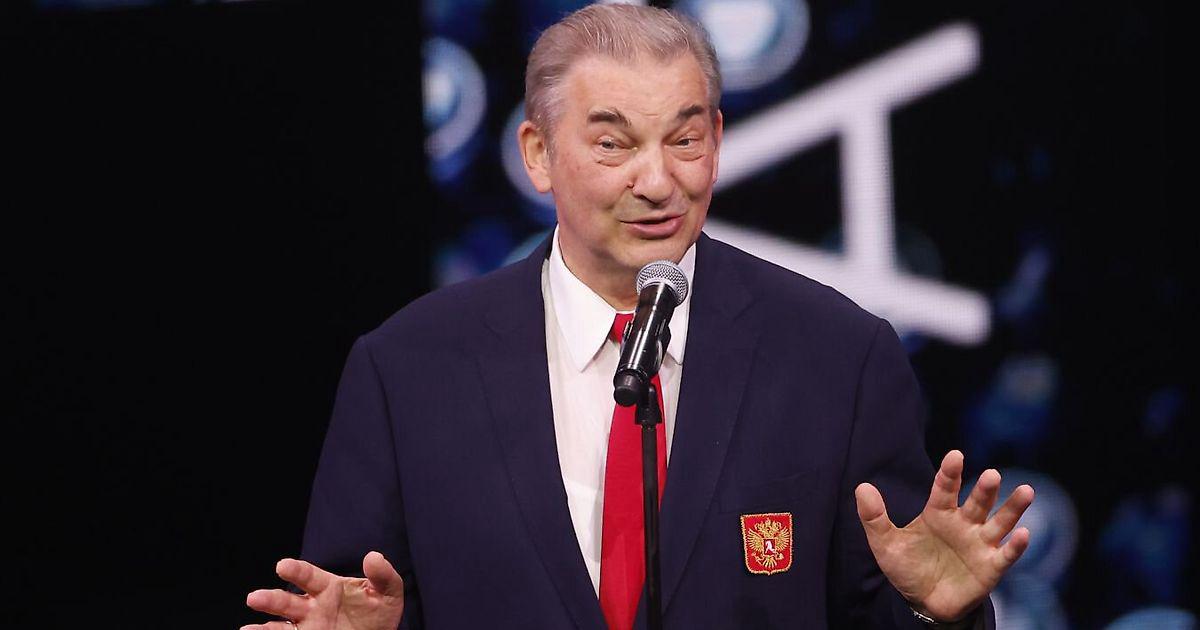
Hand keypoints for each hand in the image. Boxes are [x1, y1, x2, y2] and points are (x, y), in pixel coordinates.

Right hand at [242, 551, 404, 629]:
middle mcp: (312, 607)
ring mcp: (308, 627)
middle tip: (255, 598)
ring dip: (263, 628)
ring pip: (280, 626)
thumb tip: (374, 556)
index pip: (308, 576)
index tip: (283, 566)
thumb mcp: (389, 593)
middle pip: (287, 602)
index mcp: (328, 587)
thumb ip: (383, 575)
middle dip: (271, 599)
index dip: (296, 570)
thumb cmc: (379, 612)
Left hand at [854, 450, 1033, 622]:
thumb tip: (861, 487)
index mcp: (939, 513)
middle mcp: (964, 523)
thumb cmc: (907, 568)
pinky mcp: (991, 567)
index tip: (955, 456)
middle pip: (977, 502)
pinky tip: (1024, 533)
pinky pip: (1006, 554)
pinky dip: (1016, 546)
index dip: (950, 473)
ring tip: (1026, 491)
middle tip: (992, 474)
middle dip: (985, 489)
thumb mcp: (885, 544)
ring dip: (1013, 508)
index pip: (945, 488)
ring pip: (1000, 522)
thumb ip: (874, 517)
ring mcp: (980, 544)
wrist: (923, 603)